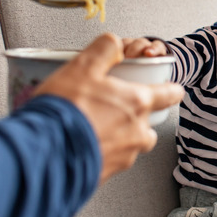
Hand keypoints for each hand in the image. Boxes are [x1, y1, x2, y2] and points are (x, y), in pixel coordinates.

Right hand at [35, 33, 184, 183]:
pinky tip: (83, 144)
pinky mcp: (107, 173)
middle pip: (149, 124)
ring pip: (132, 144)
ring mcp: (124, 156)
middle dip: (137, 117)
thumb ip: (104, 50)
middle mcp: (137, 132)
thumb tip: (115, 43)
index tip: (171, 90)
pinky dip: (102, 152)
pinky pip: (111, 160)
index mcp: (137, 103)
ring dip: (120, 136)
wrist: (45, 153)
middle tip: (115, 109)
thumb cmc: (65, 110)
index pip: (169, 94)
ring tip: (95, 127)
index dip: (171, 90)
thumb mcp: (83, 66)